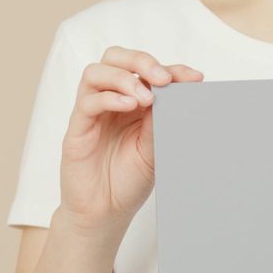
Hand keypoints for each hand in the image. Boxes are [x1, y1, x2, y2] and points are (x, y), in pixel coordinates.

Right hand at [58, 46, 203, 232]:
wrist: (106, 213)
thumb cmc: (129, 181)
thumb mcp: (156, 149)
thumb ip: (163, 121)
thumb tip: (181, 94)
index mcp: (134, 102)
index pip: (147, 71)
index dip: (171, 68)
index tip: (194, 78)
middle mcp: (111, 101)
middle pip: (115, 58)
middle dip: (141, 61)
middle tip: (163, 78)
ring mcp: (92, 113)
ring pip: (97, 73)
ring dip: (124, 77)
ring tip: (145, 97)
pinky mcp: (77, 129)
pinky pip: (87, 102)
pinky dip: (109, 98)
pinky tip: (128, 106)